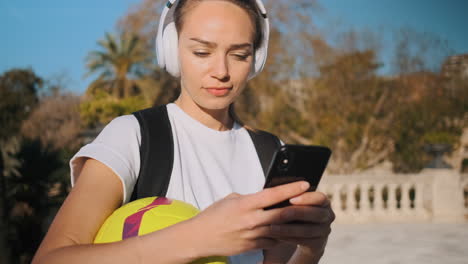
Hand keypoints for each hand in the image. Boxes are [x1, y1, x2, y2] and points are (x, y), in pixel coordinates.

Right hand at [186, 181, 311, 257]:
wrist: (200, 238)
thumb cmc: (214, 215)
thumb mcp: (231, 200)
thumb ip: (250, 198)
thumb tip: (267, 197)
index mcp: (245, 204)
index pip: (273, 194)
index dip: (291, 188)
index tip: (304, 183)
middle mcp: (251, 220)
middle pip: (282, 213)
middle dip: (298, 207)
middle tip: (311, 201)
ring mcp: (252, 235)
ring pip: (281, 229)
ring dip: (294, 223)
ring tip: (305, 216)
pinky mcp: (252, 246)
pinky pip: (273, 241)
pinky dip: (282, 235)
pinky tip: (289, 231)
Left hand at [264, 191, 334, 261]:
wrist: (301, 235)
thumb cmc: (294, 213)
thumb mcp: (294, 203)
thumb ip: (290, 196)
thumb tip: (274, 189)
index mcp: (323, 201)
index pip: (320, 198)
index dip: (306, 198)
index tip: (291, 198)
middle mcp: (328, 216)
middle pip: (316, 214)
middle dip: (296, 213)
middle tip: (280, 213)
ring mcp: (325, 231)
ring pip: (308, 230)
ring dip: (288, 229)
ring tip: (272, 227)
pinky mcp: (319, 244)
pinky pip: (304, 242)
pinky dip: (289, 238)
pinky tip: (277, 236)